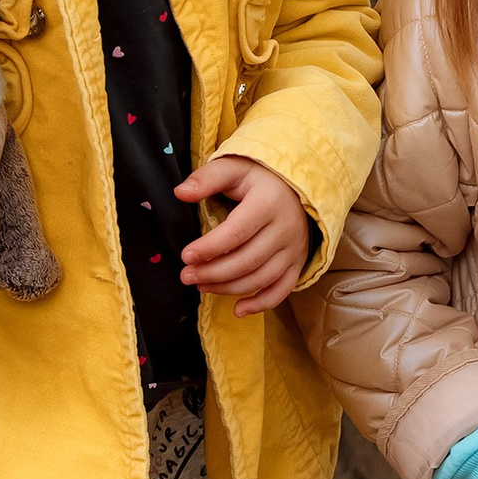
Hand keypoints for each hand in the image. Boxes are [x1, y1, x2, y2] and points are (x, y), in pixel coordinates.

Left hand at [174, 156, 309, 316]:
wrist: (297, 187)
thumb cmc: (259, 178)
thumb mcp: (234, 168)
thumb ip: (207, 178)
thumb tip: (180, 192)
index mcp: (268, 202)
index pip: (237, 232)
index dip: (210, 247)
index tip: (186, 255)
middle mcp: (285, 228)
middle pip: (247, 260)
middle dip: (213, 272)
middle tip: (186, 276)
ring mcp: (294, 249)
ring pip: (261, 278)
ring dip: (228, 288)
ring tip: (201, 286)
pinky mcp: (297, 263)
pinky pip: (282, 290)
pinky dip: (261, 304)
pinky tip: (238, 310)